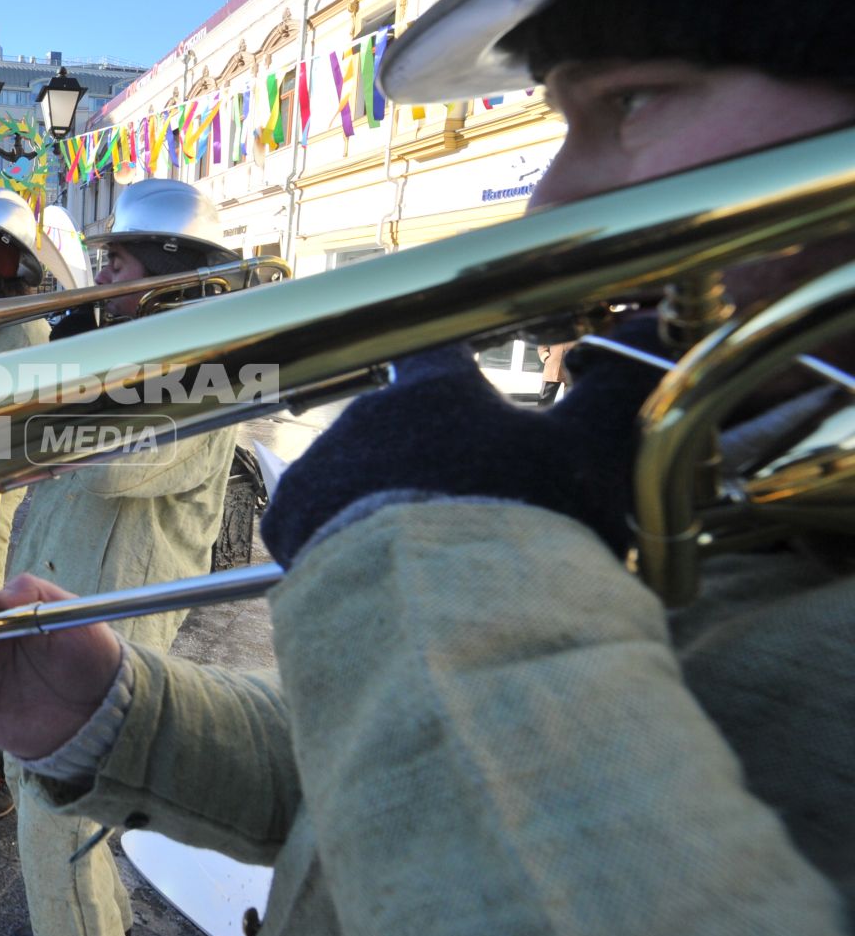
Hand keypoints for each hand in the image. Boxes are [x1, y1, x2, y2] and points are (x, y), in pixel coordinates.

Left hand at [261, 317, 669, 564]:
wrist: (442, 610)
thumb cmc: (523, 524)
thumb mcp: (590, 454)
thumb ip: (615, 391)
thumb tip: (648, 326)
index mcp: (433, 390)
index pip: (440, 354)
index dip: (457, 374)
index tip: (472, 395)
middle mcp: (365, 414)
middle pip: (398, 429)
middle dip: (427, 462)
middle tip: (466, 513)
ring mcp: (319, 464)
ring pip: (354, 476)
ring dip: (383, 504)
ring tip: (425, 557)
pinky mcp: (286, 521)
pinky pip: (312, 522)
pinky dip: (341, 544)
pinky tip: (379, 574)